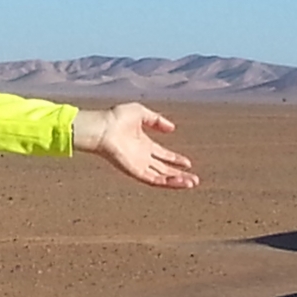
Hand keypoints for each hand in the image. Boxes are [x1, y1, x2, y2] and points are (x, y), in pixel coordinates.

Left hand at [72, 104, 198, 188]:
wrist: (102, 128)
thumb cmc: (115, 118)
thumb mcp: (141, 113)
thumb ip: (157, 120)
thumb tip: (172, 128)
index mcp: (143, 144)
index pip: (162, 155)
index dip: (175, 159)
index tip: (188, 163)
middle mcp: (142, 157)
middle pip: (164, 169)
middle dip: (180, 174)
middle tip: (195, 179)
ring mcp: (138, 165)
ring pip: (161, 177)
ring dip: (176, 181)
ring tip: (192, 183)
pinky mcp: (135, 171)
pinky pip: (153, 180)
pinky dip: (167, 182)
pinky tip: (180, 182)